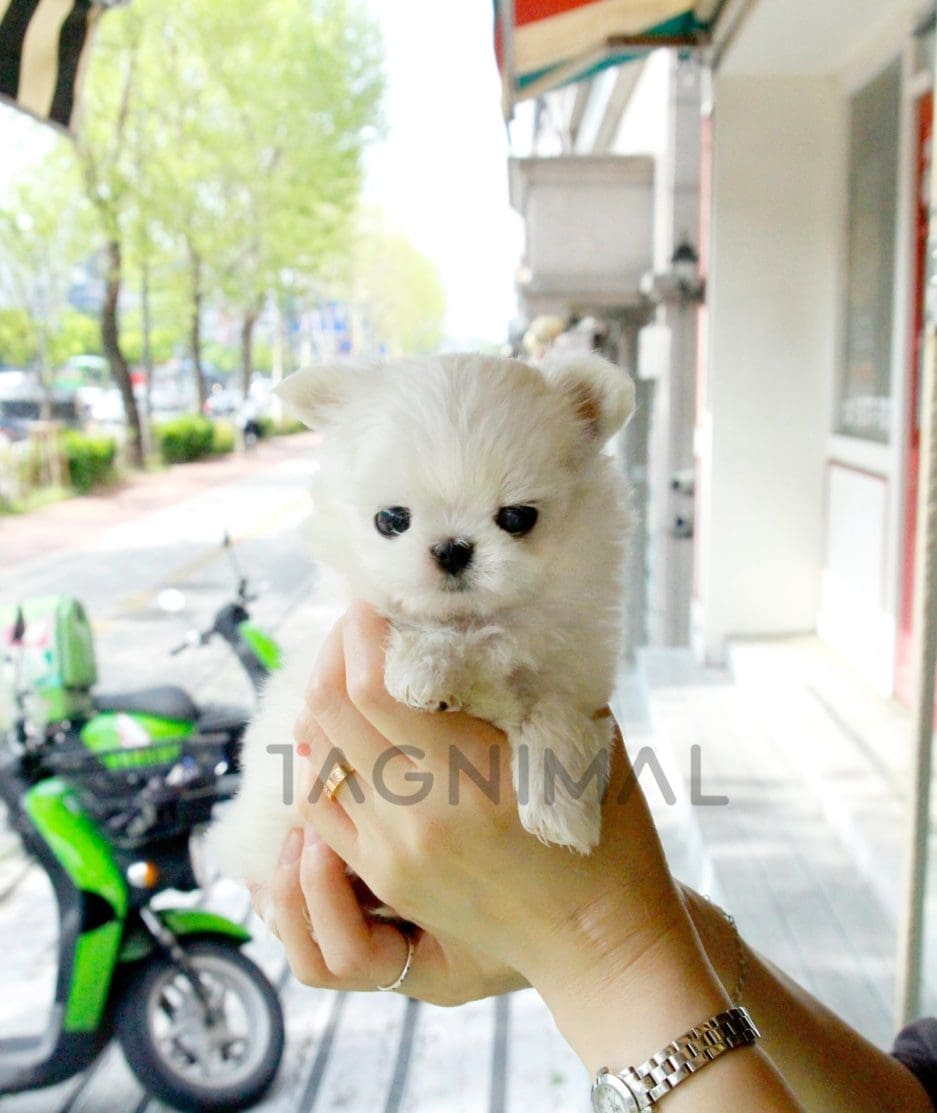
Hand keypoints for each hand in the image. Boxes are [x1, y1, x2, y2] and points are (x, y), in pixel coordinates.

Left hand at [291, 602, 687, 1000]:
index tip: (374, 597)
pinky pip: (318, 803)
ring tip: (350, 669)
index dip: (360, 629)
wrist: (598, 940)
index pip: (371, 684)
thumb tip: (468, 623)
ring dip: (323, 700)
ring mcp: (387, 851)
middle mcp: (411, 814)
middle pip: (328, 709)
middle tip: (360, 625)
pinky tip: (344, 731)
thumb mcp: (577, 739)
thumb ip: (521, 681)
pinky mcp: (382, 873)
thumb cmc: (607, 833)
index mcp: (463, 775)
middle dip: (335, 652)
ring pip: (313, 755)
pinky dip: (320, 757)